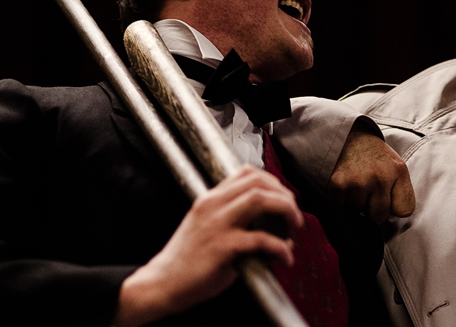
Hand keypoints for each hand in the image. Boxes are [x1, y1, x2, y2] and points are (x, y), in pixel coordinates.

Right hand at [113, 165, 303, 325]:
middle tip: (294, 214)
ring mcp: (217, 225)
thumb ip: (232, 217)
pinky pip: (260, 239)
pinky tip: (285, 256)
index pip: (247, 172)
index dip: (273, 181)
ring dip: (285, 210)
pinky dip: (280, 247)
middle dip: (284, 194)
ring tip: (294, 227)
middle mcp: (213, 205)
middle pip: (258, 182)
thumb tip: (269, 220)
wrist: (161, 283)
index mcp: (210, 198)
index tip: (284, 197)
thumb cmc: (187, 259)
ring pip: (260, 199)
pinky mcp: (221, 247)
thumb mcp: (206, 226)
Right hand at [328, 123, 414, 222]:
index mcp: (398, 171)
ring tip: (354, 185)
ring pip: (358, 214)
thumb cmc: (372, 155)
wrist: (346, 133)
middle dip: (372, 210)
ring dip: (354, 205)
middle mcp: (380, 177)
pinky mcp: (338, 184)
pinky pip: (341, 208)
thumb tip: (392, 225)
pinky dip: (340, 201)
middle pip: (379, 217)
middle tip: (367, 192)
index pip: (405, 210)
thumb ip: (399, 190)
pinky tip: (343, 186)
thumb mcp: (394, 165)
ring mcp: (359, 181)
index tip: (388, 199)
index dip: (394, 208)